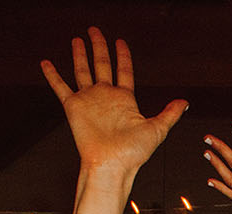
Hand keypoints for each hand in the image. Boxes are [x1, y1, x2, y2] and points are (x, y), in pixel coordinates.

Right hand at [41, 28, 186, 174]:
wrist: (112, 164)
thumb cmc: (133, 153)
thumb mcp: (158, 129)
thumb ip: (170, 113)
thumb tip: (185, 102)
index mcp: (124, 99)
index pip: (123, 70)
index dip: (122, 55)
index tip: (120, 42)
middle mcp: (105, 97)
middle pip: (101, 64)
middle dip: (98, 47)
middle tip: (95, 31)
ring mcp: (89, 100)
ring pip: (82, 70)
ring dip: (79, 55)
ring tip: (77, 40)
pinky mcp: (73, 107)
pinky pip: (60, 87)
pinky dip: (52, 75)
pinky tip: (46, 63)